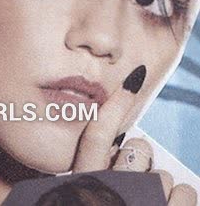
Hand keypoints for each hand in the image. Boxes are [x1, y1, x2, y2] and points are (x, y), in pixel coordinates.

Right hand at [72, 65, 196, 203]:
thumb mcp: (85, 195)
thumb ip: (94, 171)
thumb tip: (114, 151)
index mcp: (88, 185)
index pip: (97, 137)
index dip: (115, 105)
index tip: (134, 78)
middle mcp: (115, 192)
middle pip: (138, 150)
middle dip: (140, 164)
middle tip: (135, 186)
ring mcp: (145, 202)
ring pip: (164, 174)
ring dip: (160, 189)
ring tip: (150, 205)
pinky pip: (186, 191)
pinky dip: (182, 201)